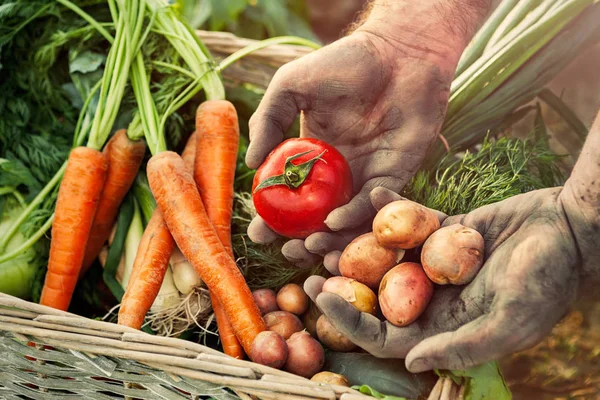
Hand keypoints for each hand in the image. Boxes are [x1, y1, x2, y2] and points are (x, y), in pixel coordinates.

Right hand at [246, 28, 455, 268]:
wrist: (399, 51)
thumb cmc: (344, 62)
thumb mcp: (290, 86)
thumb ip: (267, 121)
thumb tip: (250, 165)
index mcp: (312, 156)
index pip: (290, 195)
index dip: (273, 217)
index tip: (258, 233)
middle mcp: (338, 172)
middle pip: (317, 217)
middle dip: (300, 239)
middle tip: (285, 249)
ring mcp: (366, 175)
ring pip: (346, 219)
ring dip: (328, 238)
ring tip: (308, 247)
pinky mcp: (395, 175)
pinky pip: (373, 203)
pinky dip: (355, 217)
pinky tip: (334, 222)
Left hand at [310, 186, 594, 371]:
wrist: (570, 230)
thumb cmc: (547, 279)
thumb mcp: (511, 318)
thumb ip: (463, 344)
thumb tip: (410, 362)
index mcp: (443, 326)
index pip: (385, 332)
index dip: (350, 319)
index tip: (321, 295)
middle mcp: (432, 297)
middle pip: (375, 292)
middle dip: (340, 278)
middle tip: (307, 258)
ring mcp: (435, 262)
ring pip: (384, 255)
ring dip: (354, 241)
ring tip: (323, 225)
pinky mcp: (443, 231)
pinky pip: (409, 221)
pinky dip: (389, 208)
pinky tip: (367, 195)